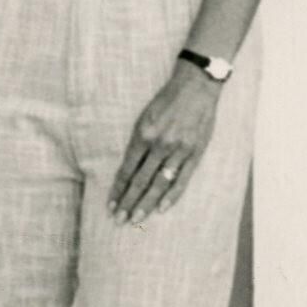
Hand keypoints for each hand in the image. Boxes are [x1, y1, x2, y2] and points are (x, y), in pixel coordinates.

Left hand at [109, 60, 222, 224]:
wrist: (196, 85)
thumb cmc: (167, 100)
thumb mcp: (145, 116)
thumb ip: (138, 142)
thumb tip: (128, 169)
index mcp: (143, 134)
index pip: (127, 169)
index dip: (118, 189)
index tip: (111, 205)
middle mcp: (159, 144)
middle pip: (140, 180)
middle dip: (128, 202)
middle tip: (119, 220)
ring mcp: (178, 150)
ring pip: (159, 183)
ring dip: (146, 203)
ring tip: (136, 218)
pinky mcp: (195, 153)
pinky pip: (182, 179)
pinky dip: (171, 195)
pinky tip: (161, 208)